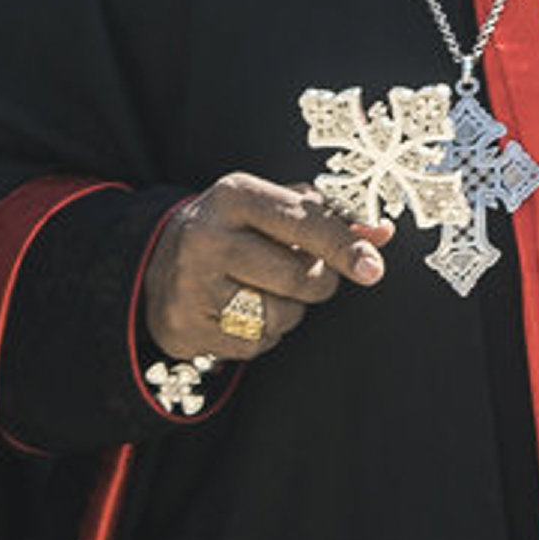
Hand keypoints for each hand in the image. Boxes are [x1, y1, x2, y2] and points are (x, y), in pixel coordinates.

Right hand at [144, 173, 389, 366]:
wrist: (156, 263)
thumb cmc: (235, 229)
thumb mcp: (272, 207)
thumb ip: (328, 216)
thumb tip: (382, 233)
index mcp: (234, 196)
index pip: (302, 222)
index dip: (343, 246)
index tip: (373, 268)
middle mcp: (207, 237)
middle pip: (298, 277)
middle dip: (318, 283)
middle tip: (307, 275)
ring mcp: (191, 285)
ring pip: (280, 316)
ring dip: (290, 311)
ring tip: (264, 289)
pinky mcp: (186, 327)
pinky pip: (256, 344)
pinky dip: (264, 333)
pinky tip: (241, 311)